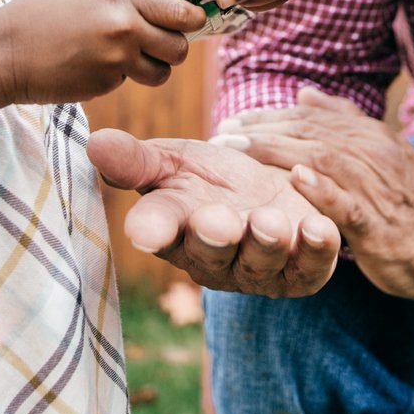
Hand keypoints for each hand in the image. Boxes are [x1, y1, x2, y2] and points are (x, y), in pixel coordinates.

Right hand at [0, 0, 206, 104]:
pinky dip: (115, 78)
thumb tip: (168, 10)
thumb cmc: (45, 16)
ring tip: (122, 58)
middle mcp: (124, 27)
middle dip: (172, 50)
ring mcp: (115, 60)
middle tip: (155, 45)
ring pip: (160, 73)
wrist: (6, 50)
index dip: (192, 20)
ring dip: (149, 69)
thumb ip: (129, 2)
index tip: (190, 23)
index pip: (182, 12)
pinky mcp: (104, 85)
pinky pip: (127, 82)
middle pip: (179, 48)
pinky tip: (88, 66)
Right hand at [89, 129, 340, 297]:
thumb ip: (137, 159)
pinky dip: (318, 248)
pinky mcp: (303, 271)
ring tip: (271, 220)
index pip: (158, 230)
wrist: (269, 191)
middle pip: (211, 254)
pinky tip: (320, 226)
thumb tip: (93, 142)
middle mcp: (214, 258)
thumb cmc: (211, 180)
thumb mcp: (173, 162)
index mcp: (174, 230)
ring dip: (267, 243)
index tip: (148, 230)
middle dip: (215, 237)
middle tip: (218, 220)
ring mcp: (259, 269)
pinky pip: (311, 267)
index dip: (154, 230)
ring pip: (261, 263)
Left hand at [219, 87, 413, 301]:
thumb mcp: (381, 154)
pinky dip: (322, 188)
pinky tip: (296, 179)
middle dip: (261, 131)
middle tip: (221, 136)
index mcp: (369, 135)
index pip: (310, 116)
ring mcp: (379, 186)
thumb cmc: (407, 204)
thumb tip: (304, 92)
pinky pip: (348, 202)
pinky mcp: (381, 224)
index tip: (230, 123)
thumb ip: (343, 122)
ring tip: (240, 150)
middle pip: (310, 131)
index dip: (267, 117)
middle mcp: (374, 152)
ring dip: (277, 152)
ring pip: (323, 158)